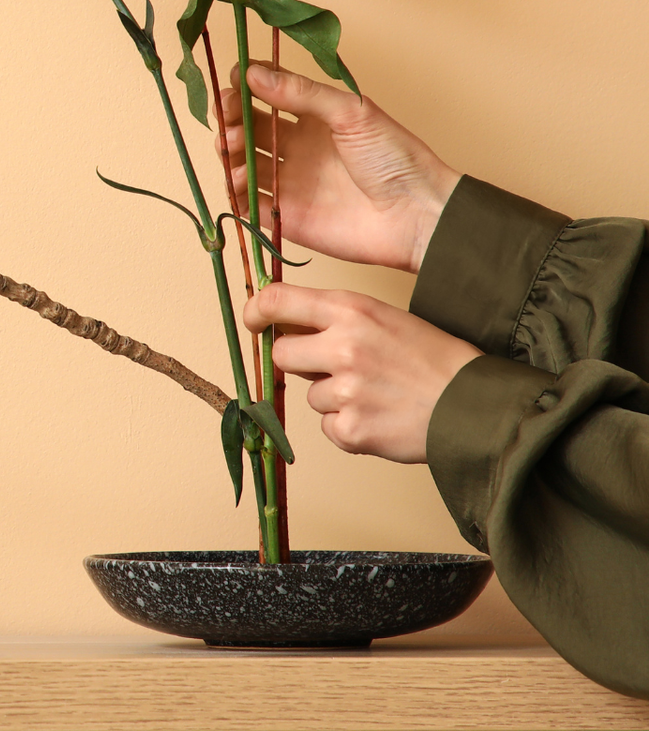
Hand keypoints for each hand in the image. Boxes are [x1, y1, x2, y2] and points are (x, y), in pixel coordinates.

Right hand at [220, 62, 460, 271]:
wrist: (416, 216)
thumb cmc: (396, 159)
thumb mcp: (352, 112)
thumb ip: (302, 93)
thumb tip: (253, 73)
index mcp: (313, 118)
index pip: (267, 94)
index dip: (247, 86)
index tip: (236, 80)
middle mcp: (296, 147)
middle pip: (248, 127)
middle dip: (231, 118)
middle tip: (228, 116)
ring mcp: (288, 181)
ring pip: (241, 162)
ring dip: (229, 151)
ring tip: (234, 148)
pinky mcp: (284, 215)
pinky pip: (247, 203)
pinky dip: (234, 191)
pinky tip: (239, 180)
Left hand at [245, 283, 480, 463]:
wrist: (477, 406)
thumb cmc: (434, 360)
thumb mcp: (385, 319)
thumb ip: (337, 320)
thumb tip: (286, 326)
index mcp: (351, 310)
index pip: (277, 300)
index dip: (256, 311)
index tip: (252, 321)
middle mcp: (342, 346)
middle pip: (282, 354)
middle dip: (302, 363)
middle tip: (338, 368)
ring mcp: (345, 391)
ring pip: (309, 395)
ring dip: (333, 398)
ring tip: (377, 394)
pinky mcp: (351, 430)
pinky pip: (328, 427)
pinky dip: (348, 427)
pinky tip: (381, 417)